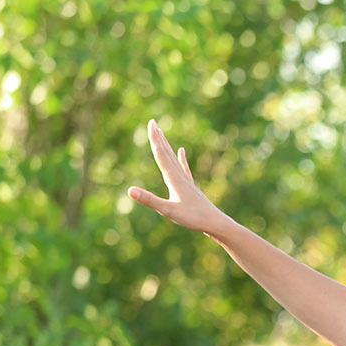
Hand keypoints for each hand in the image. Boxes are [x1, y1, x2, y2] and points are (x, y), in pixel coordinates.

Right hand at [127, 120, 227, 234]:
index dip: (154, 139)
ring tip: (162, 133)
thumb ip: (149, 200)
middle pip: (167, 153)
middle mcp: (180, 176)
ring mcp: (186, 181)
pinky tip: (181, 151)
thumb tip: (129, 190)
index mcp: (174, 178)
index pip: (161, 154)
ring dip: (167, 145)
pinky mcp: (191, 187)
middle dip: (159, 138)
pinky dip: (181, 158)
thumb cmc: (193, 218)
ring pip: (174, 158)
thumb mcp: (167, 211)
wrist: (216, 223)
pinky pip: (184, 168)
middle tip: (153, 122)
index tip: (151, 122)